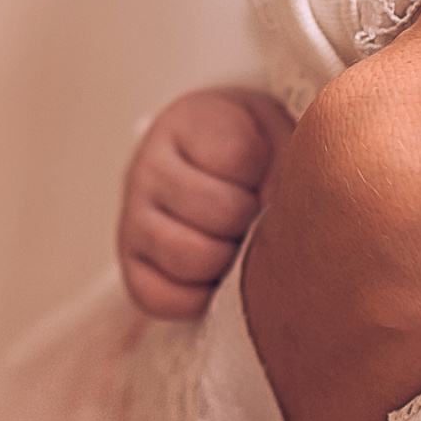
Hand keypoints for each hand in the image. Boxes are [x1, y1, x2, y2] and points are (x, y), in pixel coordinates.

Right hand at [118, 87, 295, 317]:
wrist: (208, 168)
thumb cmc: (253, 151)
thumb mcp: (276, 134)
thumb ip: (289, 159)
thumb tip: (283, 212)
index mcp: (185, 122)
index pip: (237, 154)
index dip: (265, 173)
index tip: (265, 172)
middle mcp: (147, 166)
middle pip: (220, 211)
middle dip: (250, 219)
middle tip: (253, 214)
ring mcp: (132, 217)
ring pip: (192, 257)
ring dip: (227, 259)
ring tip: (234, 241)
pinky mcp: (130, 265)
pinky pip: (162, 298)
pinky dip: (198, 297)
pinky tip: (213, 274)